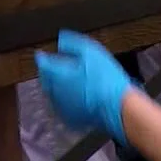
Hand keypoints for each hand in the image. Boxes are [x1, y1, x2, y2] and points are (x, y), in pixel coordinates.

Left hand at [34, 30, 137, 145]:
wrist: (118, 106)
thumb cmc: (105, 78)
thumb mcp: (91, 52)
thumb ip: (72, 44)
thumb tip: (61, 41)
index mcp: (58, 75)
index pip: (42, 64)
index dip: (42, 58)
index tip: (41, 54)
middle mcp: (56, 92)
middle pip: (45, 80)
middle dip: (47, 72)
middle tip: (53, 66)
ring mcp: (62, 107)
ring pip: (52, 94)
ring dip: (55, 86)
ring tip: (64, 80)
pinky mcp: (71, 119)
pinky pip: (61, 107)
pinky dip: (63, 100)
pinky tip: (72, 96)